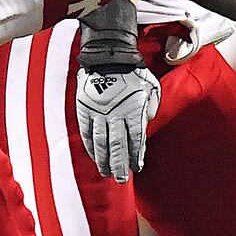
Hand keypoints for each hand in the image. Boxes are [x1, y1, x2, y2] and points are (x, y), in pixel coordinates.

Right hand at [75, 67, 160, 182]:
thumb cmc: (134, 72)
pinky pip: (87, 133)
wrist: (108, 56)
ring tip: (106, 172)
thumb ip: (150, 107)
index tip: (137, 166)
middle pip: (117, 146)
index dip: (136, 155)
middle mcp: (115, 116)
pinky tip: (94, 156)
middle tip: (121, 179)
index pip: (135, 139)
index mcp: (133, 111)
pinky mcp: (84, 111)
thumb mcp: (151, 87)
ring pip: (100, 143)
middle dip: (119, 164)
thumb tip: (145, 123)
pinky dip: (90, 146)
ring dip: (103, 159)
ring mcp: (98, 114)